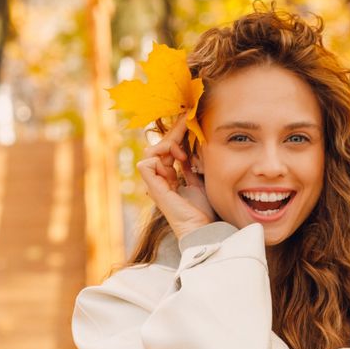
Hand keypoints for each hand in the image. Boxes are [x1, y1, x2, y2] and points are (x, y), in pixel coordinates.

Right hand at [137, 115, 214, 240]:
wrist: (202, 227)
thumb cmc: (203, 210)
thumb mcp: (200, 182)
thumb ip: (192, 167)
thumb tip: (192, 151)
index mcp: (169, 177)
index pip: (169, 150)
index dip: (177, 135)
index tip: (189, 122)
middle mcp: (160, 178)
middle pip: (159, 147)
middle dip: (174, 133)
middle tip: (186, 120)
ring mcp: (156, 183)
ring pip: (151, 152)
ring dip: (167, 145)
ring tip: (183, 154)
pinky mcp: (154, 188)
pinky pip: (146, 164)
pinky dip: (160, 159)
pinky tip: (176, 162)